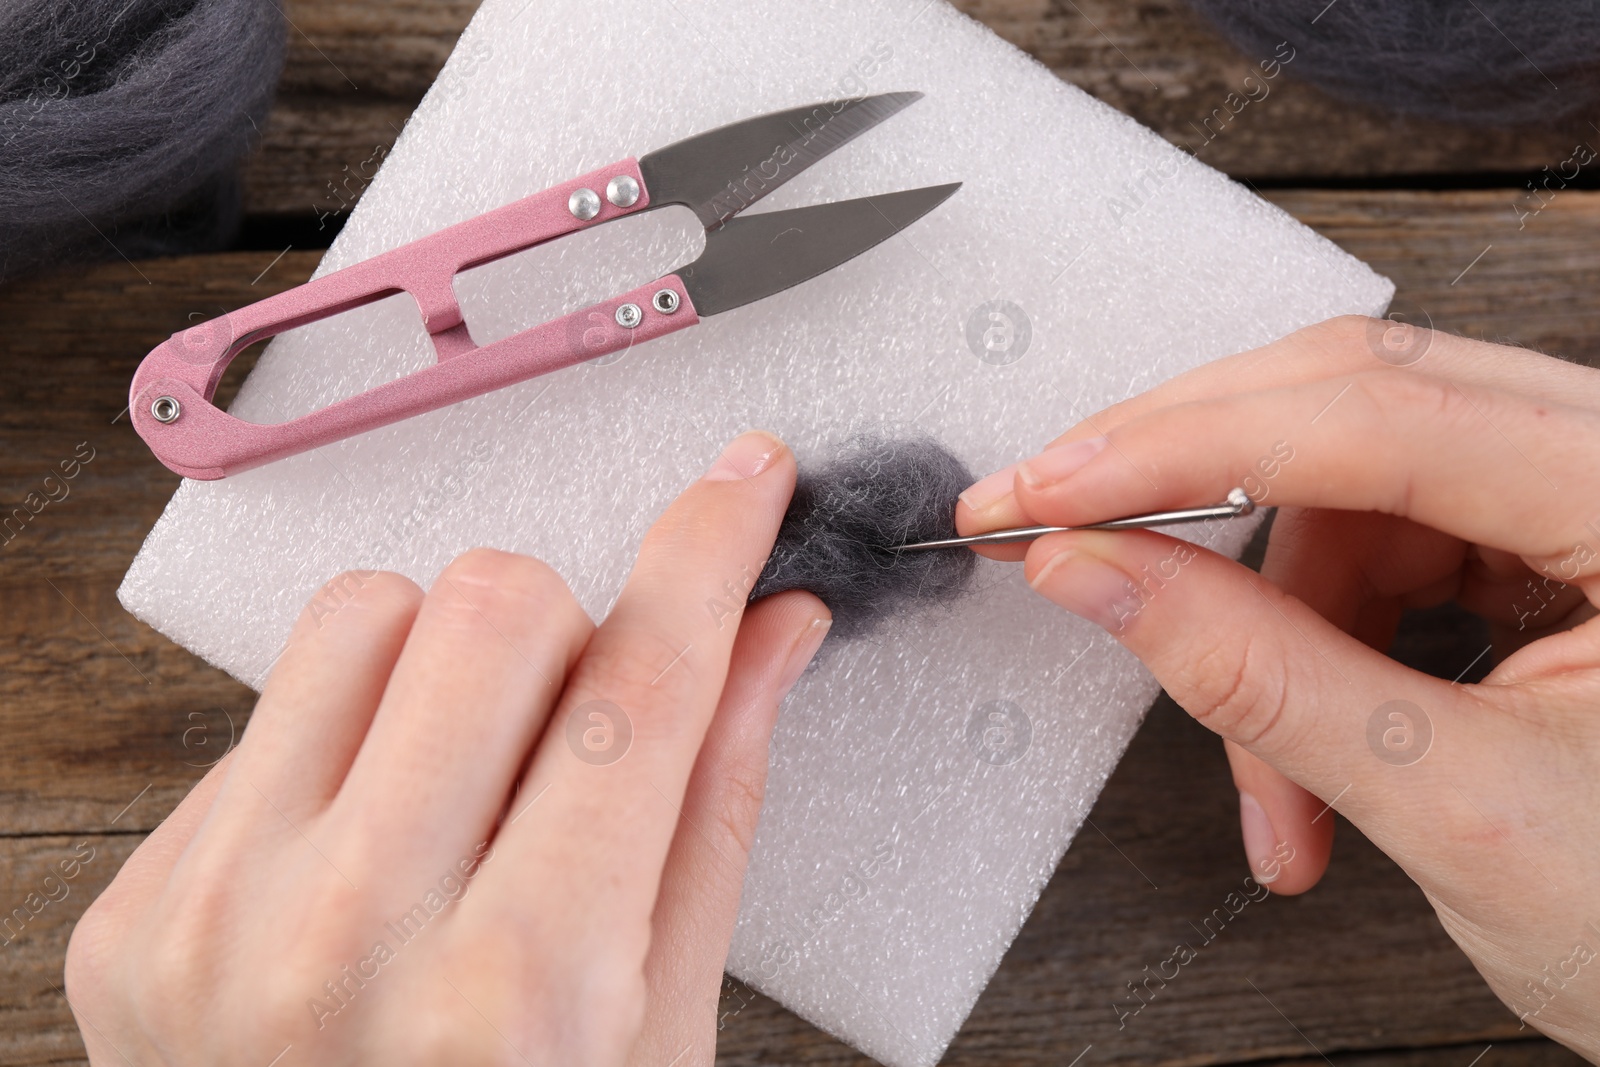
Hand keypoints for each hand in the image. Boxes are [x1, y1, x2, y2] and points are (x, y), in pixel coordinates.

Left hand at [64, 431, 830, 1065]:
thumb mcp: (658, 1026)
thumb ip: (713, 804)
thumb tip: (769, 639)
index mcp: (517, 996)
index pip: (643, 686)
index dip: (710, 552)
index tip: (742, 485)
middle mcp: (346, 945)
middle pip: (492, 606)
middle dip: (570, 632)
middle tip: (581, 729)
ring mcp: (215, 923)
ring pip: (364, 616)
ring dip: (448, 665)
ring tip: (470, 784)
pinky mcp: (138, 911)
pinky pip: (268, 710)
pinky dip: (352, 740)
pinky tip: (377, 848)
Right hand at [956, 317, 1599, 1056]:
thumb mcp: (1455, 809)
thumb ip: (1257, 675)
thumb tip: (1091, 570)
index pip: (1375, 417)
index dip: (1180, 449)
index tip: (1044, 496)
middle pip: (1353, 402)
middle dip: (1187, 485)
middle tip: (1057, 535)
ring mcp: (1585, 496)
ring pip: (1348, 487)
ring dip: (1264, 630)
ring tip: (1271, 795)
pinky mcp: (1547, 543)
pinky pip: (1380, 541)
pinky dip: (1312, 642)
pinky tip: (1311, 758)